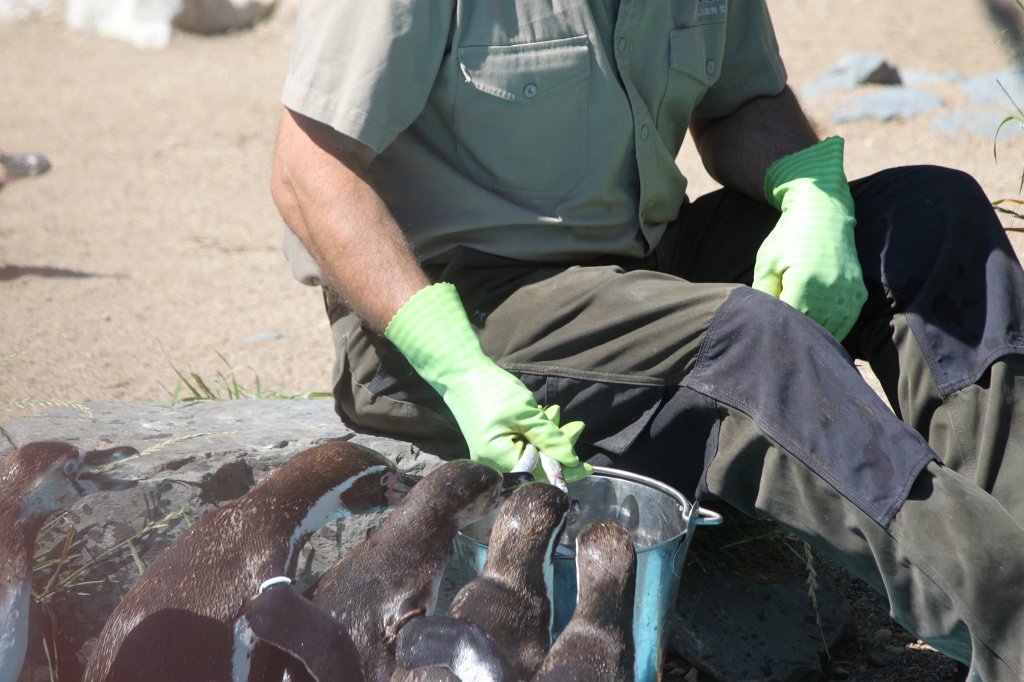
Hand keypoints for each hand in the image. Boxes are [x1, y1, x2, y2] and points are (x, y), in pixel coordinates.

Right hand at [385, 283, 587, 474]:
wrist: (461, 372)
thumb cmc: (492, 391)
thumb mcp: (526, 414)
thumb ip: (550, 439)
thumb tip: (571, 461)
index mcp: (498, 461)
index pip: (538, 476)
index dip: (563, 472)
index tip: (587, 467)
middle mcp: (492, 464)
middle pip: (535, 466)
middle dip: (558, 448)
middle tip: (577, 427)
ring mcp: (491, 454)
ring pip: (529, 453)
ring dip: (547, 436)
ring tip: (558, 413)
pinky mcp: (493, 443)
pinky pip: (520, 444)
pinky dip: (534, 432)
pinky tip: (545, 415)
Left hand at [753, 136, 866, 340]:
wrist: (823, 213)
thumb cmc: (789, 237)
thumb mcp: (767, 263)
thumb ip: (762, 295)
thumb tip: (759, 322)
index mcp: (805, 284)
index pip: (789, 324)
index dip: (776, 330)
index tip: (767, 332)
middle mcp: (831, 292)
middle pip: (810, 331)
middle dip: (794, 335)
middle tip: (779, 339)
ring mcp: (848, 294)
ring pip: (830, 332)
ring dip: (815, 336)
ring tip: (798, 336)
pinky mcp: (858, 294)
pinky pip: (846, 323)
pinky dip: (832, 329)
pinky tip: (817, 330)